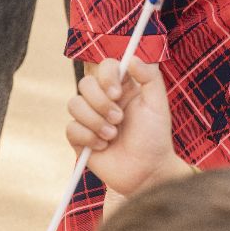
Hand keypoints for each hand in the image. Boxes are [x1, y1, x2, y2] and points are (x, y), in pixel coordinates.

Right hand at [64, 57, 184, 196]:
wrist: (147, 172)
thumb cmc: (155, 139)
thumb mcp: (158, 105)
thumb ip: (150, 77)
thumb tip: (132, 58)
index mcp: (122, 88)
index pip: (105, 67)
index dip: (106, 76)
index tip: (117, 92)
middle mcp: (103, 100)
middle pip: (85, 84)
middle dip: (101, 103)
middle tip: (119, 119)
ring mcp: (90, 119)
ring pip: (74, 104)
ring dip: (95, 121)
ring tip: (112, 136)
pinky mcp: (80, 138)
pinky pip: (71, 128)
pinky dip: (88, 138)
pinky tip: (103, 147)